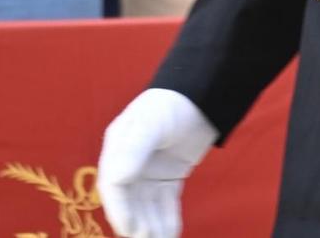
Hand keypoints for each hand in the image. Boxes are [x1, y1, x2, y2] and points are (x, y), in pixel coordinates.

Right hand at [97, 88, 217, 237]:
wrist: (205, 95)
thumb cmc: (173, 104)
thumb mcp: (152, 123)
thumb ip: (133, 150)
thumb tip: (115, 178)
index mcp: (118, 148)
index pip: (114, 185)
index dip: (120, 210)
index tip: (131, 230)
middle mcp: (130, 162)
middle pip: (129, 201)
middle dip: (137, 224)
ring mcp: (149, 171)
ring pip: (147, 207)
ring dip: (151, 227)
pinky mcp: (169, 177)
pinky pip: (164, 204)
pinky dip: (166, 221)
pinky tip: (171, 236)